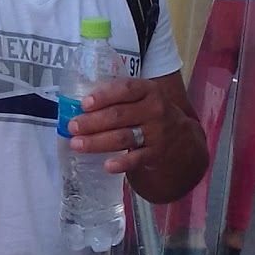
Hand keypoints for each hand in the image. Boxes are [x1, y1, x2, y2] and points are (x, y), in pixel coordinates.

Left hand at [67, 76, 184, 175]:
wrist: (182, 137)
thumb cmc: (149, 113)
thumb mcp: (141, 98)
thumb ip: (117, 98)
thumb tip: (77, 105)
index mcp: (148, 90)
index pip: (125, 89)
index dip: (104, 96)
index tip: (84, 103)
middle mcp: (154, 110)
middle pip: (119, 115)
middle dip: (92, 122)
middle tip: (72, 127)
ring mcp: (156, 132)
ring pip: (123, 137)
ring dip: (97, 141)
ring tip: (77, 144)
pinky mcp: (155, 153)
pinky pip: (136, 159)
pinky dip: (122, 163)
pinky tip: (107, 165)